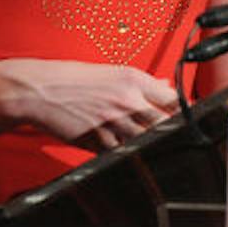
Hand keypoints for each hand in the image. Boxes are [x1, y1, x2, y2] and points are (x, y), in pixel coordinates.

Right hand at [0, 58, 179, 151]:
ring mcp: (114, 122)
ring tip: (150, 145)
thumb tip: (164, 86)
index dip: (183, 111)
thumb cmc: (70, 79)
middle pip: (164, 123)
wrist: (39, 89)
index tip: (188, 118)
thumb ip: (141, 83)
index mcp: (132, 79)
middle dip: (171, 131)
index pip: (172, 98)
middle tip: (175, 137)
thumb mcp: (109, 73)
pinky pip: (122, 152)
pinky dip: (127, 153)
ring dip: (150, 144)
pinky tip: (127, 151)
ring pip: (146, 140)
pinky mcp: (99, 141)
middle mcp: (127, 100)